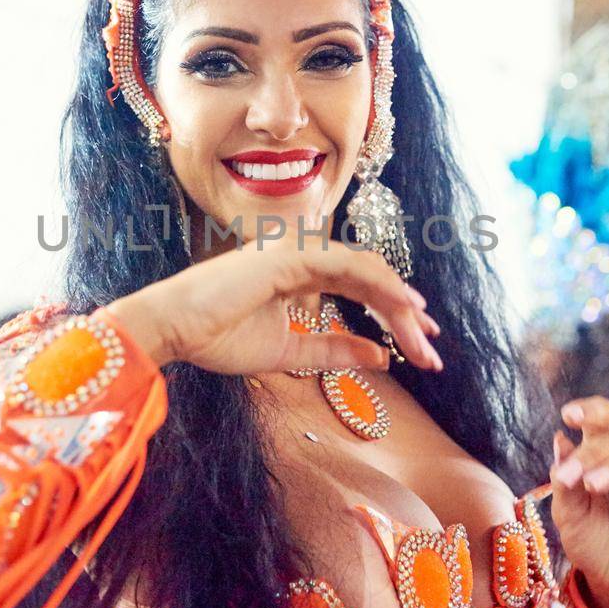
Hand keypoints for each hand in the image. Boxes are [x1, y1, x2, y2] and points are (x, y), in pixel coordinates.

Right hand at [104, 236, 440, 374]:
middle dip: (406, 315)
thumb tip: (381, 356)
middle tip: (433, 349)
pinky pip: (350, 266)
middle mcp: (304, 255)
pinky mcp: (293, 254)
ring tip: (425, 336)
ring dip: (400, 305)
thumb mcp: (291, 351)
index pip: (360, 287)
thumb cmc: (218, 337)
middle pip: (371, 279)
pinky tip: (404, 308)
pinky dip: (381, 285)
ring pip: (367, 272)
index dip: (394, 313)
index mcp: (300, 274)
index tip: (421, 344)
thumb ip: (335, 349)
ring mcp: (299, 250)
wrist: (175, 330)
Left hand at [549, 397, 608, 607]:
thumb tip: (560, 439)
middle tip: (570, 476)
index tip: (568, 416)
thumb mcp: (568, 514)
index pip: (604, 418)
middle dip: (592, 452)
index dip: (589, 411)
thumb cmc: (592, 542)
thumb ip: (563, 479)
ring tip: (593, 484)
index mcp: (604, 455)